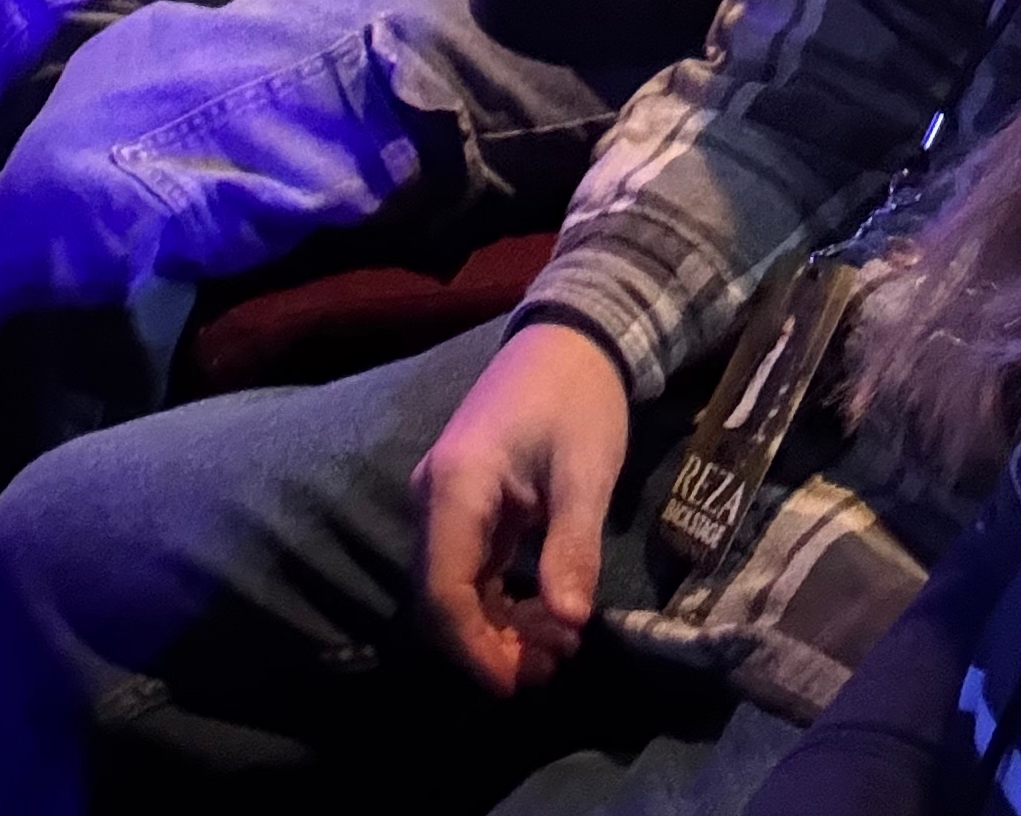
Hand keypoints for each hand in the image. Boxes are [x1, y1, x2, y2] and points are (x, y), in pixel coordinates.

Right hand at [411, 325, 630, 695]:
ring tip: (560, 644)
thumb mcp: (586, 471)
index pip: (443, 590)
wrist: (569, 338)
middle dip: (492, 644)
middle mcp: (433, 495)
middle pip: (441, 597)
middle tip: (556, 661)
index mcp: (456, 485)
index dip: (475, 648)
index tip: (521, 683)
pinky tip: (544, 614)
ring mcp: (443, 499)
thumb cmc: (577, 398)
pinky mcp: (462, 503)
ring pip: (453, 588)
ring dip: (498, 627)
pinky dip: (500, 601)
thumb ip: (573, 545)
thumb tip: (569, 620)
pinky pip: (468, 568)